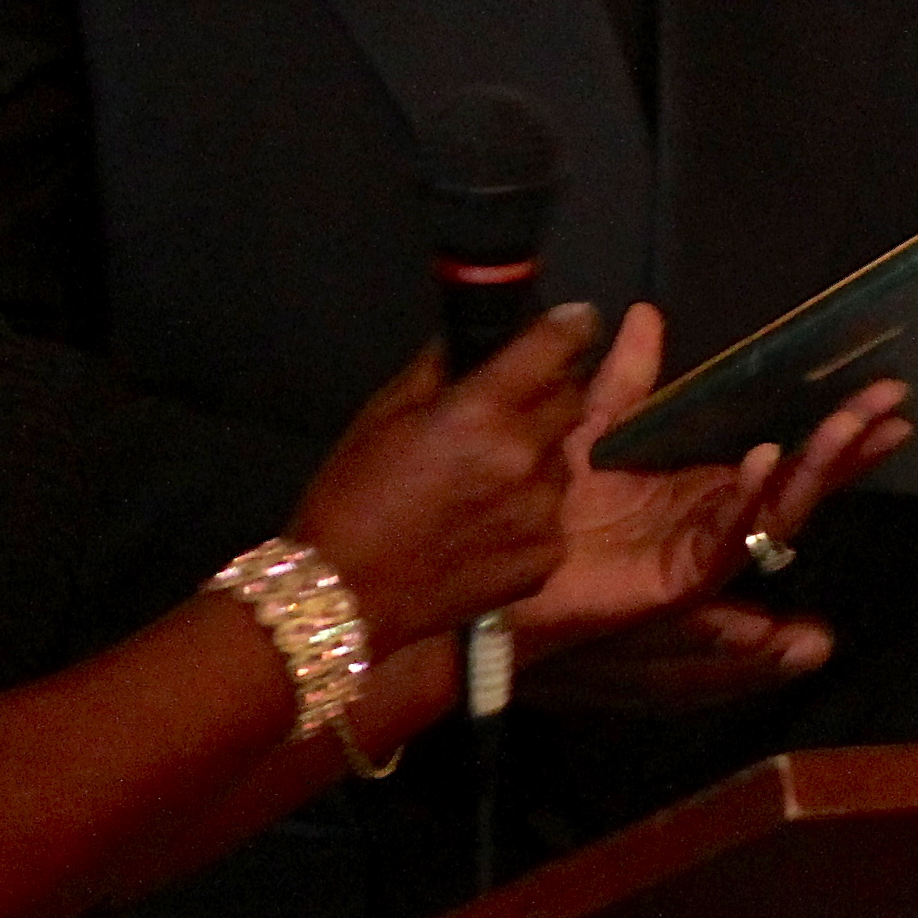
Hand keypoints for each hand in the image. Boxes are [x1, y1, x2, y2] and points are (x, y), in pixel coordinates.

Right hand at [291, 310, 599, 656]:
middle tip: (510, 407)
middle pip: (571, 399)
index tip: (573, 322)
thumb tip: (479, 337)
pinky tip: (488, 522)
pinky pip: (553, 513)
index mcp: (482, 411)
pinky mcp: (546, 558)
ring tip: (489, 475)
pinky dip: (531, 508)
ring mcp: (542, 513)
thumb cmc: (352, 495)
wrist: (344, 595)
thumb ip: (441, 366)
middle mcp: (526, 457)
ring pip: (563, 458)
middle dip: (549, 392)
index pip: (557, 346)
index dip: (570, 326)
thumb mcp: (385, 412)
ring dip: (539, 454)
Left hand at [510, 306, 903, 713]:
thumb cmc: (539, 507)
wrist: (491, 565)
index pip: (785, 454)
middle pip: (798, 482)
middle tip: (894, 406)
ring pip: (776, 510)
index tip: (882, 394)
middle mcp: (713, 519)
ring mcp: (699, 550)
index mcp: (700, 486)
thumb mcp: (589, 426)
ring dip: (815, 468)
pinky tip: (763, 462)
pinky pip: (723, 541)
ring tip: (850, 428)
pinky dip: (746, 500)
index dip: (833, 429)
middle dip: (846, 446)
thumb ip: (625, 380)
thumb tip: (647, 314)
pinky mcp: (675, 579)